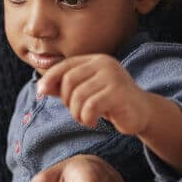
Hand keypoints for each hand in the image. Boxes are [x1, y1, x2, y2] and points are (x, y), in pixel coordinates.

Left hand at [37, 54, 151, 134]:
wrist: (141, 112)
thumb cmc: (109, 102)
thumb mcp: (84, 92)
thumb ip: (64, 88)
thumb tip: (41, 88)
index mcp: (95, 60)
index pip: (65, 65)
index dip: (49, 78)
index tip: (40, 92)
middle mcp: (105, 64)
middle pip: (69, 80)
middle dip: (66, 100)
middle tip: (75, 112)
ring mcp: (113, 77)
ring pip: (79, 95)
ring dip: (76, 113)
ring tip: (84, 118)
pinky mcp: (119, 92)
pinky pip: (91, 106)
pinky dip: (86, 118)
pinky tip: (93, 121)